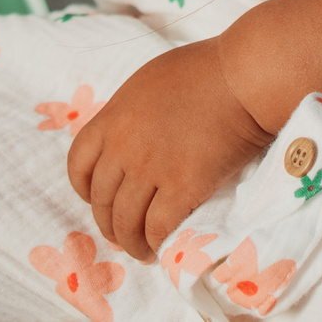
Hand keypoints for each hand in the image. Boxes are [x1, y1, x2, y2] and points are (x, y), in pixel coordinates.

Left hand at [67, 38, 270, 261]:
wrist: (243, 77)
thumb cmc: (205, 70)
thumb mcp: (149, 82)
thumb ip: (130, 113)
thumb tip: (126, 139)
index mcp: (113, 117)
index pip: (78, 164)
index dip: (84, 189)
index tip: (96, 199)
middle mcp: (124, 145)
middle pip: (102, 200)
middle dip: (109, 224)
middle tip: (122, 235)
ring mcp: (152, 167)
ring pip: (126, 220)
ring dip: (131, 242)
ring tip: (142, 250)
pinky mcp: (182, 186)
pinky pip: (158, 227)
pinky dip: (156, 242)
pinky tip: (162, 246)